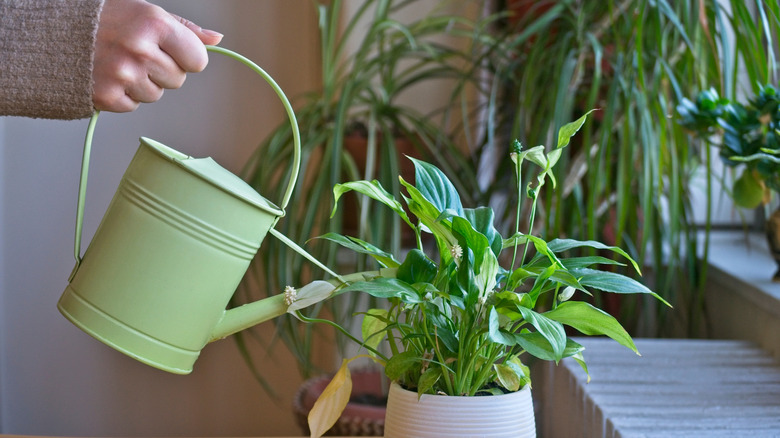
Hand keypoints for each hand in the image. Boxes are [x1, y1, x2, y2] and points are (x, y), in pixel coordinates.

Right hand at [92, 0, 222, 111]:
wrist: (50, 34)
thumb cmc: (103, 19)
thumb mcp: (145, 13)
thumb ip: (183, 29)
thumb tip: (216, 40)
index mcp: (153, 23)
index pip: (198, 59)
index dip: (187, 57)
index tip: (172, 50)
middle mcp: (139, 49)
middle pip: (178, 80)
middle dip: (163, 70)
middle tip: (137, 54)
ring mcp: (123, 74)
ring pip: (157, 94)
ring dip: (143, 83)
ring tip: (119, 62)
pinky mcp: (108, 96)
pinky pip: (134, 105)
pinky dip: (123, 94)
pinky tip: (107, 75)